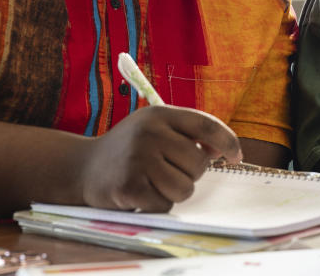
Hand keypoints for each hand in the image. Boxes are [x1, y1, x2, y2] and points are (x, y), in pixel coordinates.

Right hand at [80, 106, 241, 212]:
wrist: (82, 167)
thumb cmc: (129, 149)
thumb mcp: (155, 130)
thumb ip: (188, 135)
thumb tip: (224, 150)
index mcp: (159, 114)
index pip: (205, 125)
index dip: (227, 141)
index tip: (236, 157)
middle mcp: (149, 132)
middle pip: (198, 164)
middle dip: (190, 174)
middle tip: (167, 171)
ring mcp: (138, 158)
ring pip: (184, 188)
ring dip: (173, 192)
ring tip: (153, 182)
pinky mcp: (128, 186)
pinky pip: (164, 205)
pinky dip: (156, 204)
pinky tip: (139, 193)